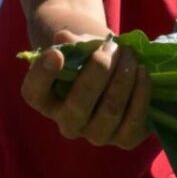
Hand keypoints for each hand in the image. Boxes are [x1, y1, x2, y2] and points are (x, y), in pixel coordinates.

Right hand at [20, 29, 154, 149]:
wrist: (117, 68)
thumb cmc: (90, 52)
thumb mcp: (79, 43)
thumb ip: (72, 42)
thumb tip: (64, 38)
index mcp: (46, 99)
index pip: (34, 93)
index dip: (42, 75)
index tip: (56, 53)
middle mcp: (67, 123)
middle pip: (78, 105)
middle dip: (99, 71)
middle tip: (112, 46)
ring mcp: (96, 134)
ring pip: (109, 112)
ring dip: (122, 80)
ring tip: (130, 55)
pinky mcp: (124, 139)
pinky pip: (133, 122)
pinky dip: (140, 95)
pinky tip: (142, 73)